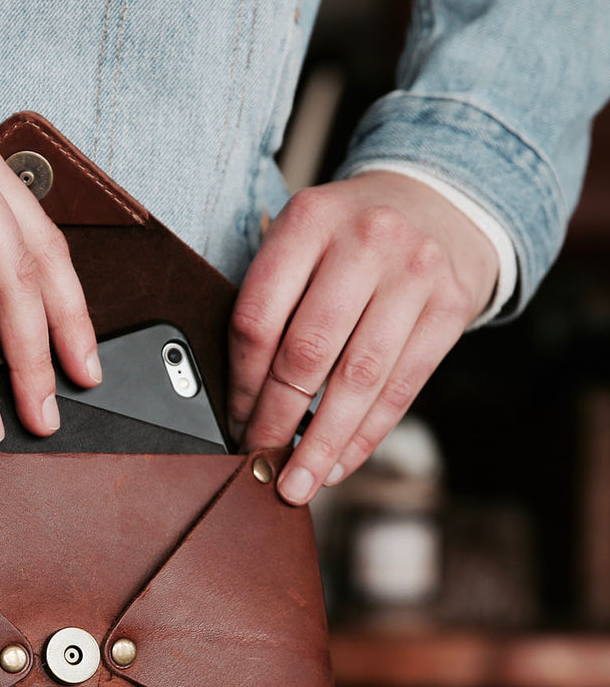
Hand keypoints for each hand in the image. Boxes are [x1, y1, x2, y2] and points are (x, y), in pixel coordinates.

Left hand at [228, 170, 499, 503]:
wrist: (441, 203)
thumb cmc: (350, 240)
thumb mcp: (304, 242)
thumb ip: (273, 304)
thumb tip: (242, 403)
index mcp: (309, 221)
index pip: (258, 319)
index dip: (241, 384)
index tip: (234, 423)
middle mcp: (365, 242)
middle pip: (306, 354)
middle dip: (276, 421)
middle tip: (259, 463)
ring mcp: (414, 274)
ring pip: (357, 381)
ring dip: (321, 444)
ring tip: (297, 483)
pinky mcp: (451, 308)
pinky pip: (402, 389)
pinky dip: (365, 436)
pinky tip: (339, 463)